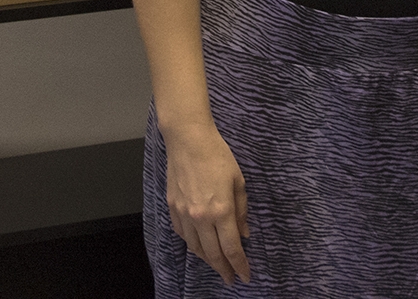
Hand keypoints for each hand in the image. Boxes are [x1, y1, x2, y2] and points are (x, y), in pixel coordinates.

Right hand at [163, 123, 250, 282]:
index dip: (239, 265)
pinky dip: (192, 245)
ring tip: (217, 265)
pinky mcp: (173, 208)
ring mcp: (184, 214)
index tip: (245, 276)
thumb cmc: (217, 156)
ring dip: (208, 260)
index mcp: (221, 211)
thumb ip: (241, 211)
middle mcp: (201, 217)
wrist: (188, 140)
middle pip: (213, 254)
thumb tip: (244, 233)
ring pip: (196, 248)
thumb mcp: (238, 181)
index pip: (231, 248)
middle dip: (224, 269)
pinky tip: (199, 247)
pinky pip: (183, 235)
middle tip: (231, 278)